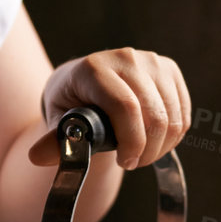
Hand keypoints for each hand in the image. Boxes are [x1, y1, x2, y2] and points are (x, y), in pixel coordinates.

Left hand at [29, 48, 190, 169]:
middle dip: (147, 150)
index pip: (125, 107)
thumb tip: (37, 156)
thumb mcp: (57, 122)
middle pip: (154, 115)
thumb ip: (55, 140)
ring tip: (140, 154)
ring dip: (160, 147)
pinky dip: (172, 137)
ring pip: (173, 118)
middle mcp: (126, 58)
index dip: (132, 141)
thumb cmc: (71, 105)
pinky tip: (153, 141)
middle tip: (132, 163)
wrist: (85, 82)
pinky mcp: (169, 70)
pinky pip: (182, 114)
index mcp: (94, 68)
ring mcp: (151, 61)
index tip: (126, 162)